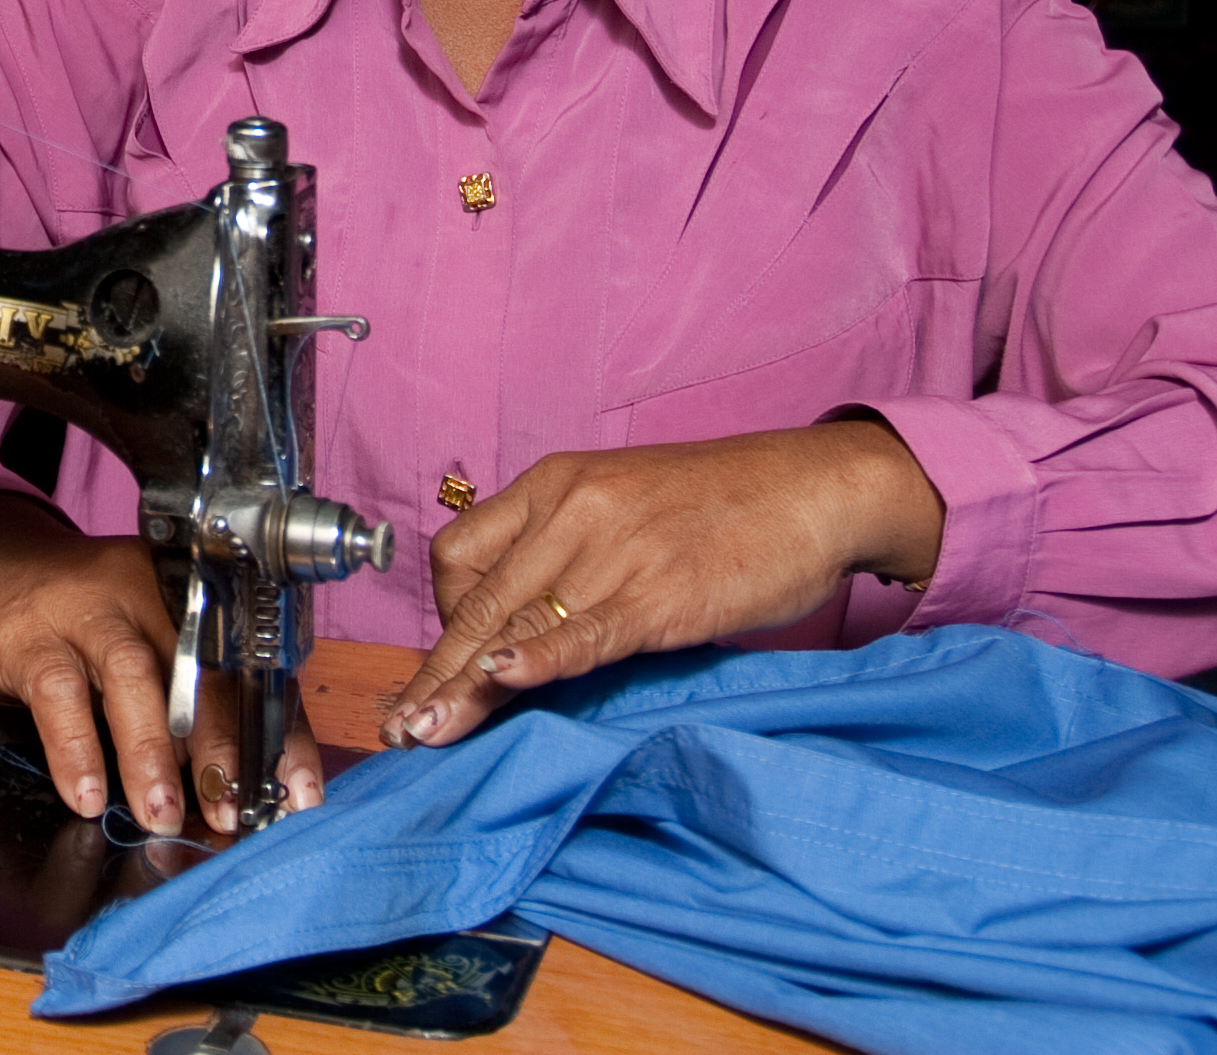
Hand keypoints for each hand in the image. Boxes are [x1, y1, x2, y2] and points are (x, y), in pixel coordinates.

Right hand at [0, 493, 323, 836]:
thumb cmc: (87, 622)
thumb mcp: (150, 644)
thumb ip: (192, 703)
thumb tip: (235, 790)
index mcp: (192, 599)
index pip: (251, 669)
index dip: (279, 734)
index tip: (298, 796)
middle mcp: (148, 594)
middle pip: (199, 668)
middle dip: (221, 746)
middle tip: (231, 809)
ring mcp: (87, 609)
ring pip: (132, 675)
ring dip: (151, 752)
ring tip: (162, 813)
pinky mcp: (31, 635)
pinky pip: (59, 692)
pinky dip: (76, 748)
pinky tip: (87, 794)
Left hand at [383, 420, 944, 749]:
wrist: (816, 490)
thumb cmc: (725, 506)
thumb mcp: (624, 508)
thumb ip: (570, 554)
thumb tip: (525, 628)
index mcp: (554, 483)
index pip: (461, 554)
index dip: (441, 621)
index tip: (438, 672)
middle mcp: (572, 510)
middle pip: (476, 600)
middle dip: (434, 671)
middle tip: (400, 725)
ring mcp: (615, 551)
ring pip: (516, 625)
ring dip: (465, 688)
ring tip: (427, 732)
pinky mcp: (660, 594)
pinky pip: (584, 633)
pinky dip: (539, 661)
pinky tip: (503, 683)